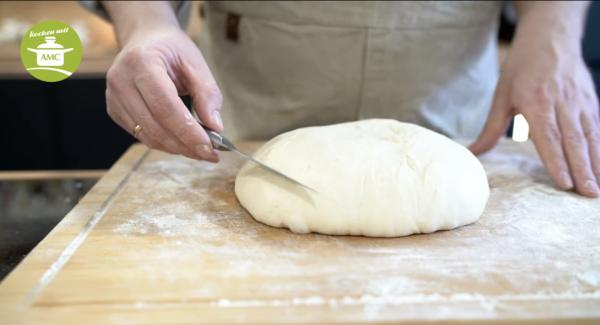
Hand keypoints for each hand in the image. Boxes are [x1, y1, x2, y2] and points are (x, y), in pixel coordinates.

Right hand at [105, 4, 222, 161]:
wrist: (145, 38)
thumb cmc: (171, 48)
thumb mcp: (195, 63)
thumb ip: (207, 94)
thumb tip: (216, 127)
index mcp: (141, 63)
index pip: (165, 107)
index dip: (188, 132)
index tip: (210, 148)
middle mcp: (121, 81)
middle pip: (155, 126)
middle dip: (185, 145)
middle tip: (210, 154)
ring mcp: (113, 97)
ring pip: (148, 136)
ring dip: (177, 148)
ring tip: (201, 150)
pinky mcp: (114, 110)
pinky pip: (141, 135)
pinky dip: (165, 143)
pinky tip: (183, 142)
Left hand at [470, 27, 599, 196]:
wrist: (550, 38)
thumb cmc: (521, 69)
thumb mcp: (501, 97)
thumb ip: (491, 130)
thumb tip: (473, 153)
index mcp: (536, 102)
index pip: (549, 137)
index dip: (557, 161)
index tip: (564, 183)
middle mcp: (562, 103)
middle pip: (573, 141)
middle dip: (582, 170)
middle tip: (587, 194)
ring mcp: (580, 102)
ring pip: (590, 137)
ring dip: (595, 164)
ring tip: (597, 188)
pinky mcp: (591, 101)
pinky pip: (597, 129)